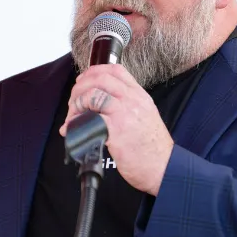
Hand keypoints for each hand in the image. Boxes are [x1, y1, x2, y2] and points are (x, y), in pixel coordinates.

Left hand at [60, 64, 173, 195]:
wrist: (164, 167)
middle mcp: (133, 100)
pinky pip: (91, 118)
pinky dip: (76, 123)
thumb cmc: (153, 147)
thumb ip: (128, 106)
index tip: (83, 80)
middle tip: (73, 101)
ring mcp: (125, 114)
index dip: (94, 71)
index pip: (116, 70)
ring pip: (93, 95)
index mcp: (139, 95)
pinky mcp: (117, 131)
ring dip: (77, 103)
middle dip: (80, 87)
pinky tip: (72, 129)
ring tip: (72, 116)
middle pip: (100, 79)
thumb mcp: (145, 116)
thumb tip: (102, 104)